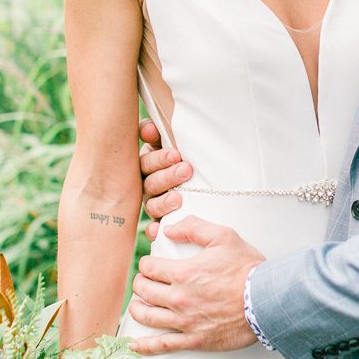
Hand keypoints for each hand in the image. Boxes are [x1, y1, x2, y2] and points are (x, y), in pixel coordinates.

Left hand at [128, 216, 263, 354]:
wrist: (266, 301)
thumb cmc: (247, 268)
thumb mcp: (223, 236)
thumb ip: (194, 228)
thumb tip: (169, 229)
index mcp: (183, 273)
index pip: (149, 268)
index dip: (146, 264)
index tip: (150, 264)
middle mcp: (179, 298)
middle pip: (144, 291)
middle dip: (140, 284)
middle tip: (144, 282)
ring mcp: (185, 321)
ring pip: (148, 317)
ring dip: (137, 309)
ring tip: (137, 305)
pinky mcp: (194, 340)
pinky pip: (163, 345)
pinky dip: (145, 346)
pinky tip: (135, 345)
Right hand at [137, 119, 193, 240]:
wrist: (212, 182)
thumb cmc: (191, 157)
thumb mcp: (179, 143)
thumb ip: (163, 133)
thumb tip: (150, 128)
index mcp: (150, 164)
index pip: (147, 161)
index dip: (159, 158)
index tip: (176, 154)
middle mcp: (148, 185)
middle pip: (150, 183)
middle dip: (167, 177)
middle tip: (185, 170)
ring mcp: (154, 204)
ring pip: (152, 205)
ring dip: (163, 201)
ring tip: (179, 198)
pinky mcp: (161, 223)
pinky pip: (154, 228)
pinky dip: (154, 229)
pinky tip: (156, 230)